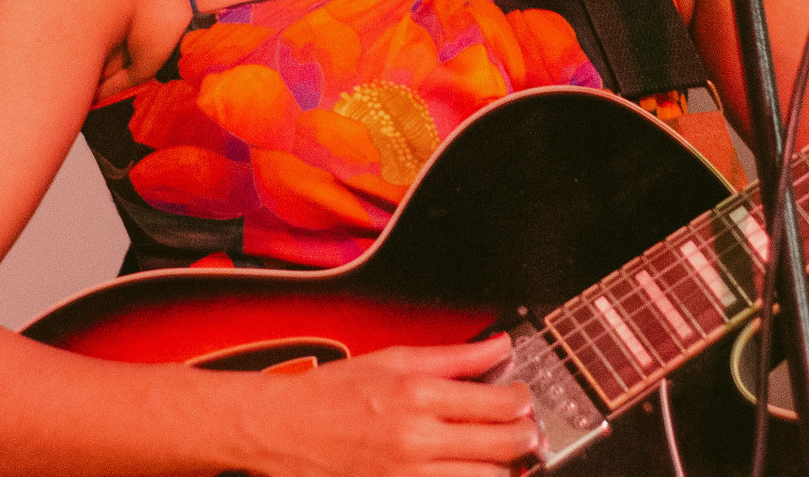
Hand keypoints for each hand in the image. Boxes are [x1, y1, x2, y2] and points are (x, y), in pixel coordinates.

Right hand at [237, 336, 539, 476]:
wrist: (282, 430)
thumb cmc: (332, 393)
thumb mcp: (393, 358)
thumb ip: (454, 356)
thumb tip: (498, 346)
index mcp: (417, 395)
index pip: (497, 403)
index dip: (522, 401)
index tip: (523, 398)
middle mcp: (416, 439)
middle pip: (502, 445)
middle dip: (525, 437)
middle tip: (526, 430)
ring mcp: (407, 476)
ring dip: (502, 467)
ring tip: (500, 455)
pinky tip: (467, 469)